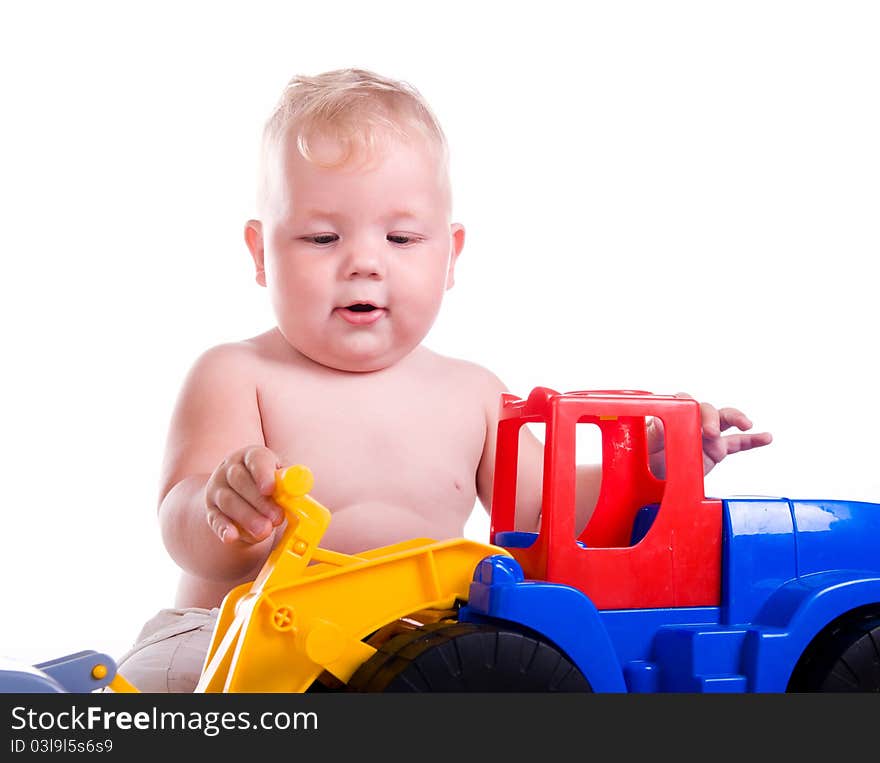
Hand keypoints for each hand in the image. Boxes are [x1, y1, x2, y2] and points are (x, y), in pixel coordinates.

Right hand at [205, 446, 284, 543]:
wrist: (236, 492)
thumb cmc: (265, 483)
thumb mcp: (278, 477)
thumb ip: (288, 481)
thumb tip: (300, 485)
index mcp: (251, 456)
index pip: (256, 460)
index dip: (263, 474)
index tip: (270, 489)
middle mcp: (229, 469)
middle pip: (240, 481)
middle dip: (260, 502)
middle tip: (277, 518)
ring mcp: (217, 489)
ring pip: (228, 501)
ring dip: (247, 517)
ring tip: (265, 531)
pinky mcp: (210, 510)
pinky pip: (215, 519)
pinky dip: (223, 528)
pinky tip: (232, 536)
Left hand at [647, 393, 772, 477]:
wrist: (650, 480)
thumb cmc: (644, 458)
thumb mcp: (646, 446)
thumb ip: (654, 433)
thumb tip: (659, 422)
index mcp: (672, 414)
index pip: (684, 401)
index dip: (690, 405)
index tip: (692, 414)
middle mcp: (692, 420)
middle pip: (707, 409)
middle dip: (711, 418)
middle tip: (709, 433)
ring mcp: (707, 434)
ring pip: (725, 420)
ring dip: (737, 419)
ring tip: (747, 424)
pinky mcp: (717, 450)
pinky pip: (738, 443)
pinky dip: (752, 440)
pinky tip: (766, 437)